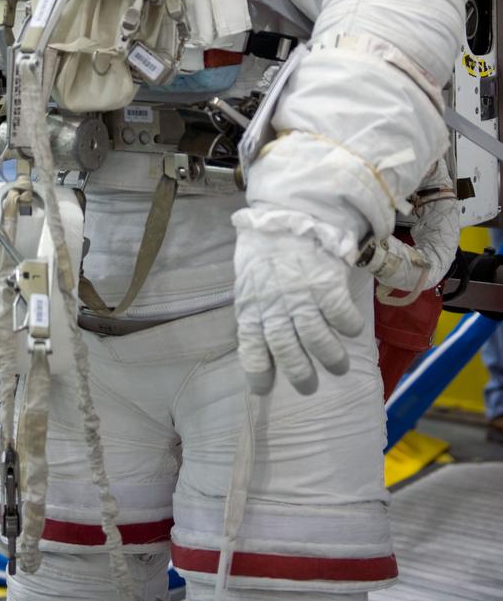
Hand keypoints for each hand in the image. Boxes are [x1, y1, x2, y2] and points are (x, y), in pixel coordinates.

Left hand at [234, 229, 363, 395]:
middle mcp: (275, 304)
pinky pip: (341, 315)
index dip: (257, 372)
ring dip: (329, 357)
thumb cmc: (266, 247)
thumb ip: (256, 307)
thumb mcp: (249, 278)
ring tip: (337, 366)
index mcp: (252, 304)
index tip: (263, 389)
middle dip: (299, 374)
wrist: (290, 211)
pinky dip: (348, 327)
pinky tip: (351, 329)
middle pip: (286, 349)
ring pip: (316, 339)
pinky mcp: (326, 283)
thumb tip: (261, 338)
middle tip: (309, 386)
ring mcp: (301, 295)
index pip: (251, 346)